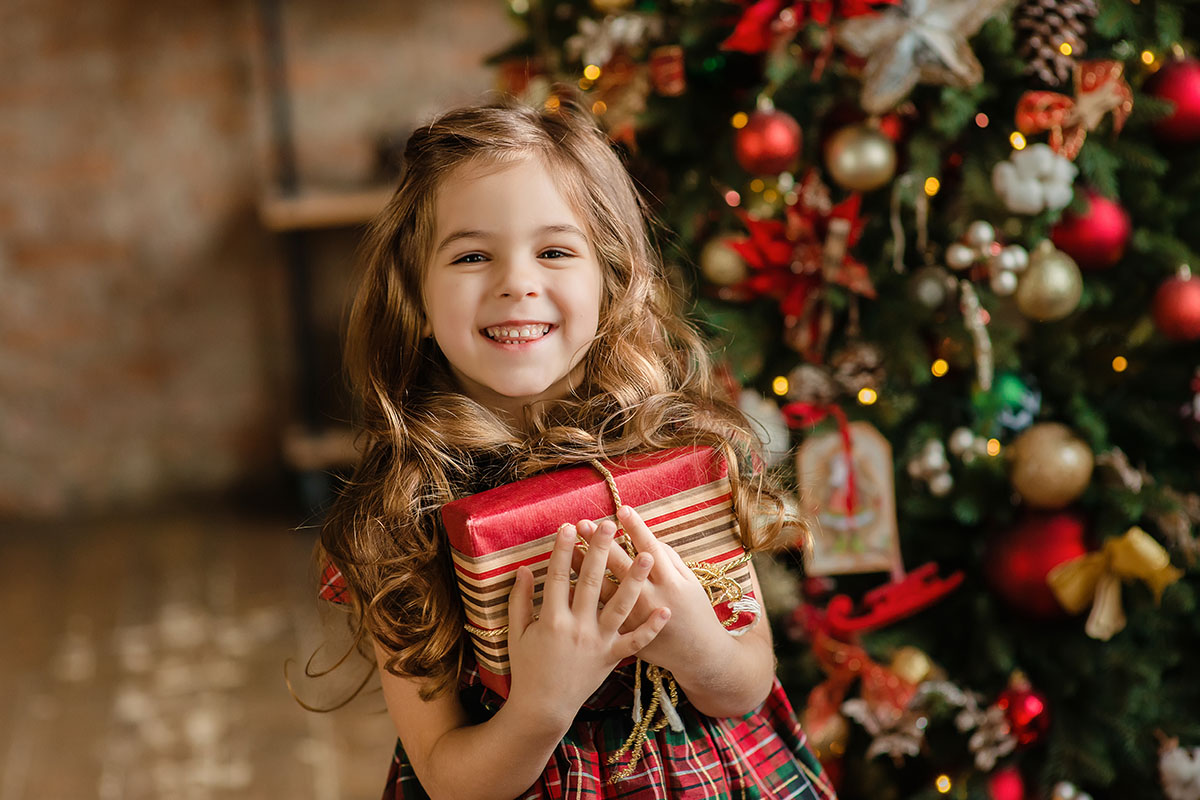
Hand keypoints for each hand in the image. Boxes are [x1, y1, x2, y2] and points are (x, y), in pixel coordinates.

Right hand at [505, 519, 669, 727]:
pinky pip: (635, 642)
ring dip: (634, 580)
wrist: (543, 707)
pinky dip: (651, 628)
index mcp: (551, 619)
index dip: (564, 550)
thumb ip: (518, 600)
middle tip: (609, 525)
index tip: (569, 526)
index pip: (557, 576)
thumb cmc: (527, 668)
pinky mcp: (611, 657)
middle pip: (591, 582)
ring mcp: (597, 643)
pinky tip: (666, 611)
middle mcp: (576, 628)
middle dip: (601, 551)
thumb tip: (523, 568)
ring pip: (620, 606)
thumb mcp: (516, 633)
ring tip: (648, 555)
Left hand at [571, 505, 728, 675]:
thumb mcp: (691, 582)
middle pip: (620, 564)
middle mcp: (650, 597)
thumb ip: (671, 560)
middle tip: (583, 522)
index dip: (635, 527)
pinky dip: (584, 599)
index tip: (621, 509)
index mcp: (670, 581)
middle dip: (600, 542)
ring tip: (569, 547)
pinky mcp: (624, 635)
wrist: (699, 656)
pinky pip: (600, 613)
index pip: (649, 547)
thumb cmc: (697, 614)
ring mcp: (635, 618)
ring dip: (585, 566)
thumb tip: (648, 541)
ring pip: (604, 588)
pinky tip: (568, 583)